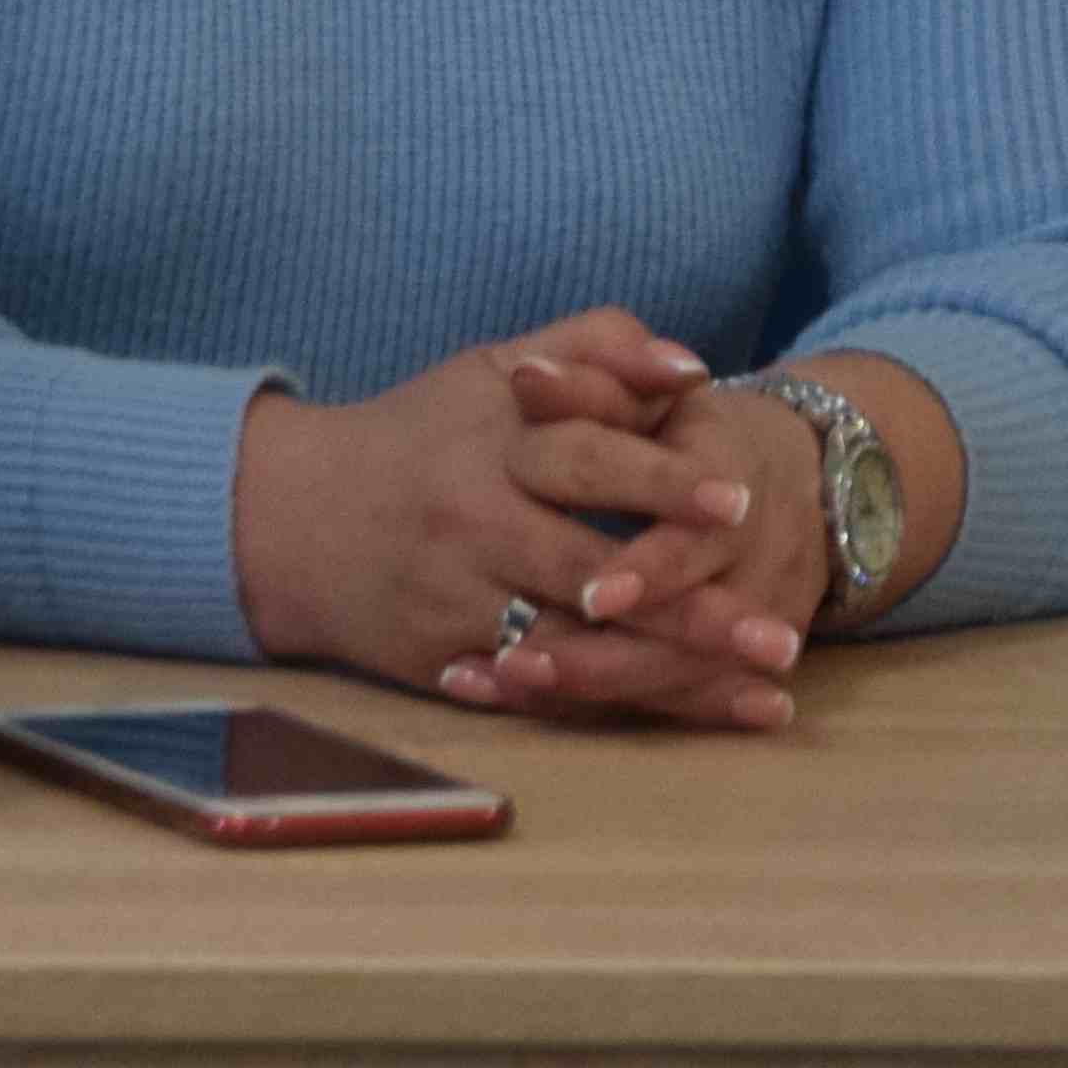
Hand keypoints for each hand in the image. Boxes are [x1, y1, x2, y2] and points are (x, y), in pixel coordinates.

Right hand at [228, 307, 776, 706]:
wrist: (287, 516)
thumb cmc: (418, 433)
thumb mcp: (491, 368)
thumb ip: (593, 348)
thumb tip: (691, 367)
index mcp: (492, 445)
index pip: (588, 459)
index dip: (663, 480)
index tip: (741, 504)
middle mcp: (473, 525)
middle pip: (594, 574)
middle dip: (692, 611)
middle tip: (780, 637)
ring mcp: (457, 603)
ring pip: (577, 652)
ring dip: (674, 679)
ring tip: (764, 696)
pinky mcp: (443, 663)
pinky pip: (540, 695)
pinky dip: (615, 711)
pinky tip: (686, 720)